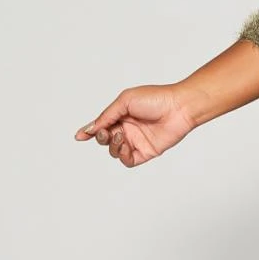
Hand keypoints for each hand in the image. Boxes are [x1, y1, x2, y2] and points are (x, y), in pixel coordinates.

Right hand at [73, 85, 198, 167]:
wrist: (178, 107)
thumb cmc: (154, 98)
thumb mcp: (124, 102)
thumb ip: (106, 116)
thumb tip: (89, 128)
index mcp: (121, 115)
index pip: (101, 126)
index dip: (88, 132)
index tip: (79, 137)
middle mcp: (128, 129)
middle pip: (104, 140)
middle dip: (100, 137)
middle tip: (106, 132)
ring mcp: (137, 141)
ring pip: (114, 151)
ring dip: (113, 146)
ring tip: (121, 136)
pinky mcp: (146, 152)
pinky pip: (128, 161)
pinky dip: (123, 156)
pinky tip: (126, 146)